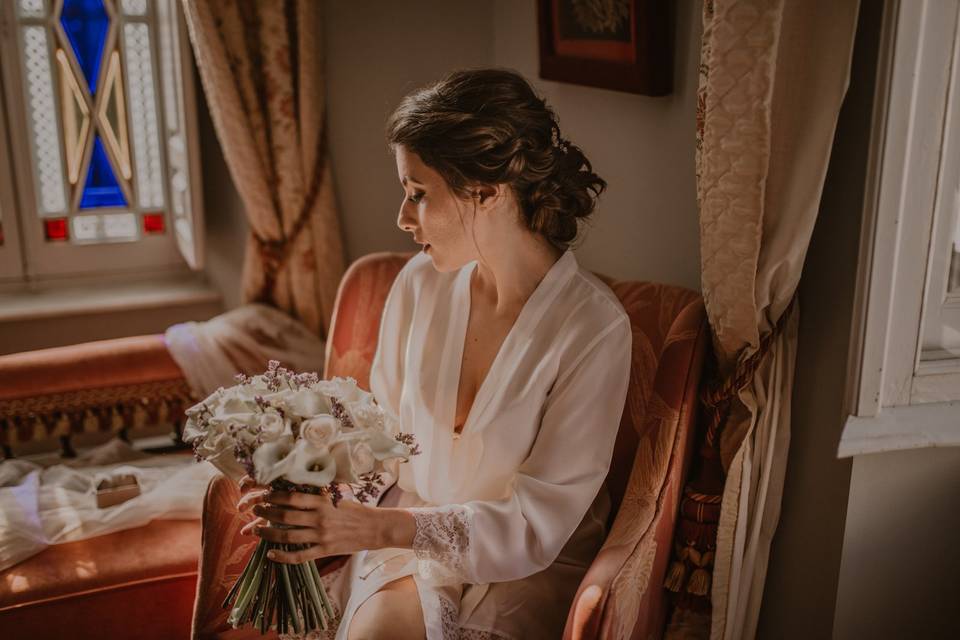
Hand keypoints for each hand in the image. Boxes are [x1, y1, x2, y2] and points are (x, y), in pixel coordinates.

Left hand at [243, 488, 386, 563]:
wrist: (376, 527)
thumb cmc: (356, 510)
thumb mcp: (337, 498)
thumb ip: (318, 497)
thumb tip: (296, 491)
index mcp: (323, 502)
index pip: (292, 498)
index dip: (274, 496)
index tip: (264, 495)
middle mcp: (320, 518)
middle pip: (285, 516)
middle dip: (266, 513)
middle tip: (256, 510)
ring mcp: (322, 536)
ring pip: (288, 536)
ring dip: (268, 534)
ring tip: (257, 531)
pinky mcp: (325, 550)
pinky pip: (299, 556)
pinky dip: (283, 557)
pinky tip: (271, 555)